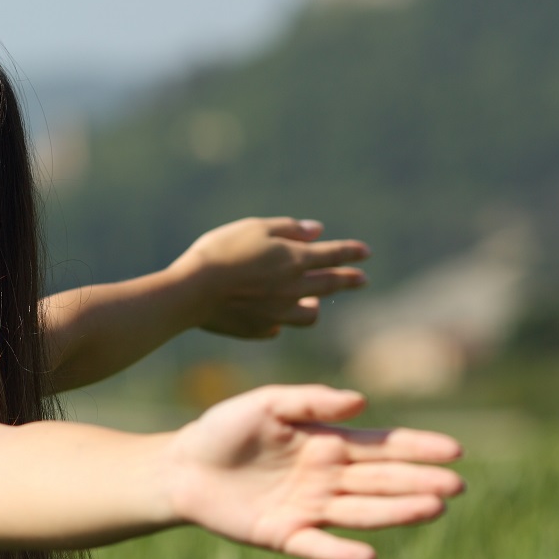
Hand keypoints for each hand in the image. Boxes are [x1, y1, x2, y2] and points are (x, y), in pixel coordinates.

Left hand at [163, 386, 463, 558]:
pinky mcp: (284, 535)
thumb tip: (361, 402)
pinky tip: (368, 555)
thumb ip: (309, 400)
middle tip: (455, 485)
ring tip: (433, 509)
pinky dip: (341, 553)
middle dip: (419, 482)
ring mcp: (309, 509)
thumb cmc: (222, 430)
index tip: (454, 451)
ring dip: (396, 513)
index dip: (418, 448)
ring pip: (361, 513)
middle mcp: (327, 479)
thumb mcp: (264, 404)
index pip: (383, 446)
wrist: (180, 467)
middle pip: (382, 482)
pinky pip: (319, 547)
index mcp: (327, 444)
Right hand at [172, 217, 368, 337]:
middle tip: (361, 280)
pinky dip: (279, 321)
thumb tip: (316, 230)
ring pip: (309, 315)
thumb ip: (288, 228)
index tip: (366, 252)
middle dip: (348, 280)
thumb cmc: (220, 252)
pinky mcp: (258, 330)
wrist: (192, 291)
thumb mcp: (254, 228)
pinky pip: (276, 328)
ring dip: (315, 305)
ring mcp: (277, 313)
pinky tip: (273, 319)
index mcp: (294, 259)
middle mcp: (293, 289)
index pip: (333, 255)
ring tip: (315, 302)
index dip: (351, 252)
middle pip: (329, 284)